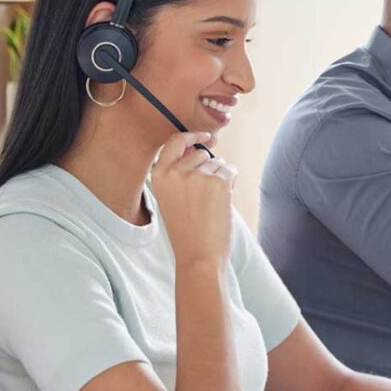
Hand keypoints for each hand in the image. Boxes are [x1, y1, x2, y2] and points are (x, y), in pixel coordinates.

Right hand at [151, 131, 237, 266]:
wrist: (198, 254)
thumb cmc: (187, 229)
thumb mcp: (171, 197)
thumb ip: (179, 172)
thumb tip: (201, 146)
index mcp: (159, 175)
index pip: (175, 142)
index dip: (191, 136)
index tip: (204, 136)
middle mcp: (176, 172)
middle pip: (200, 153)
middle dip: (208, 168)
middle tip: (205, 196)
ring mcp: (197, 176)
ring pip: (217, 162)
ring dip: (220, 177)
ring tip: (211, 203)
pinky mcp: (218, 182)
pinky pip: (230, 170)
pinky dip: (231, 182)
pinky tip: (222, 201)